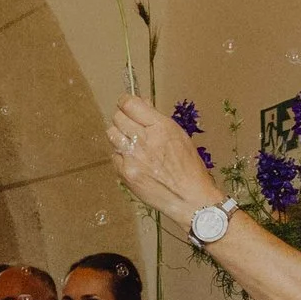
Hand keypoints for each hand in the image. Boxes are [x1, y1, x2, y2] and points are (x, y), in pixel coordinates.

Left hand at [108, 95, 223, 223]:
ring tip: (131, 142)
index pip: (130, 104)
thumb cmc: (188, 166)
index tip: (127, 105)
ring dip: (119, 135)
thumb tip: (141, 104)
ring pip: (111, 134)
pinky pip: (115, 156)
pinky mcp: (125, 173)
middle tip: (130, 125)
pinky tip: (133, 160)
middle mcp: (144, 140)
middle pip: (117, 117)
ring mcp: (132, 157)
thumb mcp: (178, 135)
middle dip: (123, 118)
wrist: (189, 197)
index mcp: (160, 127)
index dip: (126, 102)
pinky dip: (121, 155)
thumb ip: (157, 119)